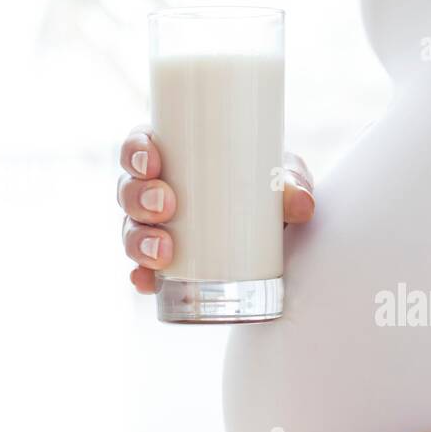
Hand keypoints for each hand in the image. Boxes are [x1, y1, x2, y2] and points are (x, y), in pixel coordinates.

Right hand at [116, 126, 315, 292]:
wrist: (278, 237)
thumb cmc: (270, 193)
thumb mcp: (283, 182)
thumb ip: (292, 185)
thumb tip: (301, 204)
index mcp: (177, 160)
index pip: (140, 148)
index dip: (135, 152)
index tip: (152, 162)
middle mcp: (158, 193)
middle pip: (129, 190)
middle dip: (138, 198)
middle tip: (165, 206)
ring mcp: (157, 230)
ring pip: (131, 231)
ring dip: (138, 240)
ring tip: (163, 252)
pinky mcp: (166, 265)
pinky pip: (144, 271)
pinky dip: (143, 277)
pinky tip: (147, 283)